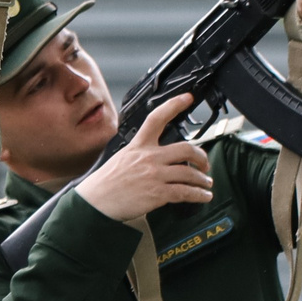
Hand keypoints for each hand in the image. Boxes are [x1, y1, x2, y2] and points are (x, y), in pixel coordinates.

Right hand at [75, 93, 212, 220]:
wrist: (95, 202)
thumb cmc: (106, 183)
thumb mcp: (122, 157)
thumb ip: (141, 152)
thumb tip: (158, 156)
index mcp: (138, 145)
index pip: (157, 118)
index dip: (174, 105)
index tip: (188, 98)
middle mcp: (149, 157)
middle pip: (186, 148)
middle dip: (201, 156)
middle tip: (204, 163)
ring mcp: (154, 175)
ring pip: (189, 172)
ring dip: (202, 179)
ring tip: (206, 182)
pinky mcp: (157, 193)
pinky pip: (185, 192)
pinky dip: (198, 194)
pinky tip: (203, 196)